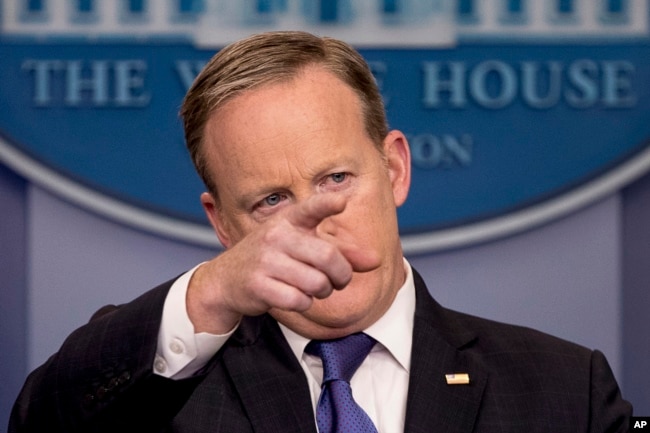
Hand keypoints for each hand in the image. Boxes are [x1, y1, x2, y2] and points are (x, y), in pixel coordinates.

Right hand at [187, 194, 371, 333]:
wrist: (226, 280)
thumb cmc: (273, 259)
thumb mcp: (302, 246)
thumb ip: (341, 252)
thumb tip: (376, 261)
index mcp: (288, 220)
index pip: (310, 208)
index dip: (327, 204)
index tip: (341, 201)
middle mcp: (276, 236)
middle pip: (328, 258)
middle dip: (342, 276)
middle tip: (338, 281)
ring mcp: (265, 260)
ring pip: (316, 282)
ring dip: (322, 292)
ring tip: (314, 288)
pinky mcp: (258, 285)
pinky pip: (299, 300)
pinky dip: (304, 304)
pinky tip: (294, 297)